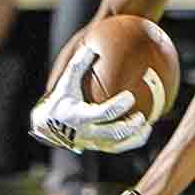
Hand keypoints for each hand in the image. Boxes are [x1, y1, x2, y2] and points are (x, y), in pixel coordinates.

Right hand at [30, 45, 150, 153]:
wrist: (46, 127)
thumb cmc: (59, 99)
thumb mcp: (65, 83)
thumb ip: (78, 65)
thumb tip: (94, 46)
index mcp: (78, 116)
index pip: (101, 113)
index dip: (117, 107)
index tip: (129, 97)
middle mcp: (85, 133)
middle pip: (111, 133)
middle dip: (128, 127)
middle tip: (141, 117)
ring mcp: (92, 143)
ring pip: (116, 146)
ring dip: (134, 138)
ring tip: (148, 127)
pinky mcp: (97, 147)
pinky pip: (117, 148)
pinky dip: (132, 142)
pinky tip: (145, 132)